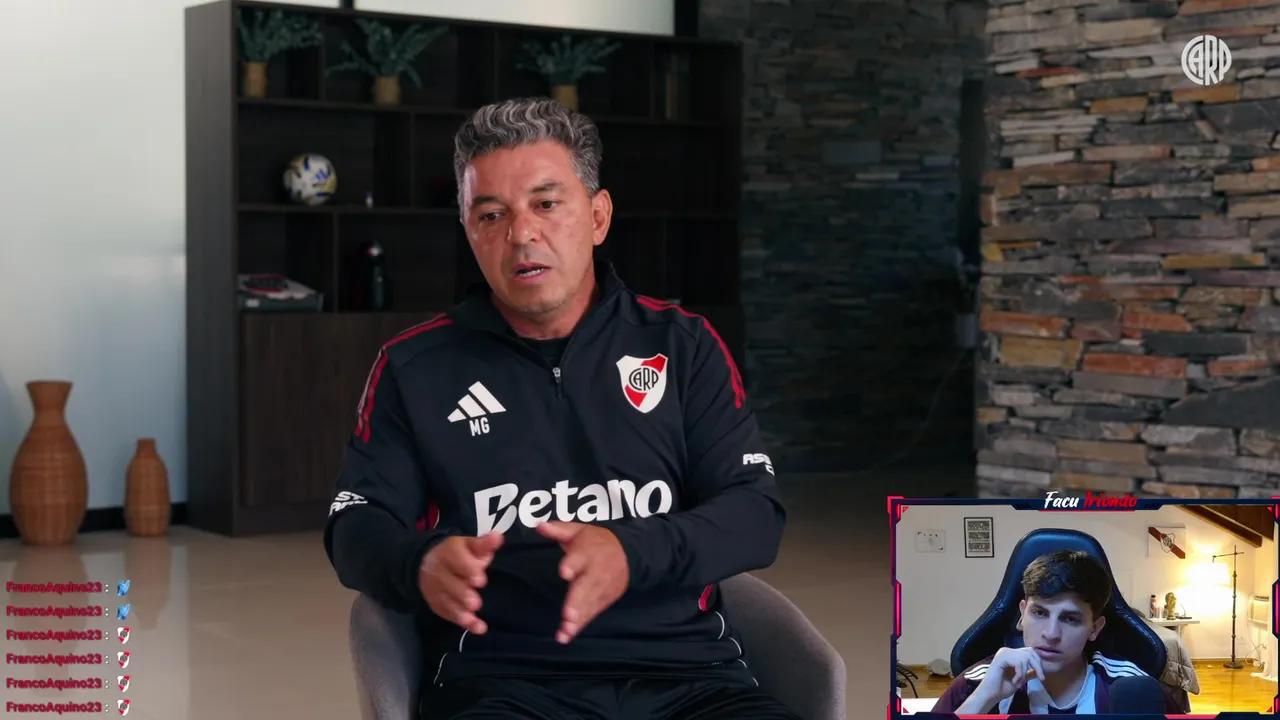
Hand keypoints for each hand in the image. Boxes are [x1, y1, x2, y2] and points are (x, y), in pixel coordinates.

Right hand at [419, 533, 503, 634]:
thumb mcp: (470, 545)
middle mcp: (438, 570)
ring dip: (460, 611)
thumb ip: (484, 544)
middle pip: (448, 582)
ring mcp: (435, 589)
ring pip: (446, 601)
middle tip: (476, 602)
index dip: (468, 569)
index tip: (480, 580)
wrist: (428, 563)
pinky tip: (478, 628)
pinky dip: (463, 622)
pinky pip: (448, 614)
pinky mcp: (437, 604)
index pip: (456, 558)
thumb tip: (497, 538)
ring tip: (474, 616)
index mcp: (448, 551)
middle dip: (462, 593)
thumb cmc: (459, 554)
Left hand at [535, 521, 629, 643]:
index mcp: (587, 552)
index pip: (579, 558)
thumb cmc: (596, 542)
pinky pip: (592, 613)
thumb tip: (539, 526)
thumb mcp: (579, 530)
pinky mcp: (605, 600)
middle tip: (567, 616)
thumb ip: (558, 530)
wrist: (628, 551)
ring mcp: (602, 588)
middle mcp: (595, 572)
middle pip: (586, 588)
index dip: (572, 565)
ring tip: (565, 631)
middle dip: (577, 602)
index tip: (564, 572)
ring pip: (589, 605)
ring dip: (578, 619)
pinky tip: (568, 635)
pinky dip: (581, 625)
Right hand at [976, 647, 1045, 704]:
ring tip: (1019, 683)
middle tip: (1041, 678)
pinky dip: (1020, 674)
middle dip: (1038, 665)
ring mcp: (1003, 653)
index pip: (1030, 652)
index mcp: (1011, 654)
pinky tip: (1014, 681)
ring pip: (1025, 658)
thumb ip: (1028, 673)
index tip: (1042, 676)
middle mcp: (1007, 650)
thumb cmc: (1002, 688)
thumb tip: (1038, 670)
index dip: (1038, 662)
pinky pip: (1018, 663)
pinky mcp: (1001, 657)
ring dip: (1025, 673)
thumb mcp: (1020, 680)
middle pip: (1030, 652)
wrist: (991, 694)